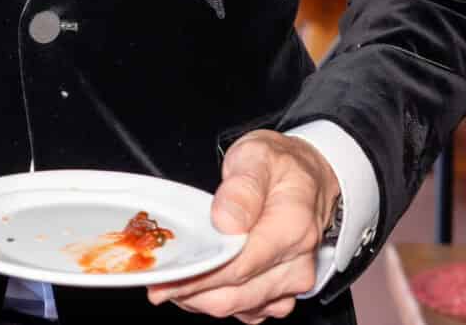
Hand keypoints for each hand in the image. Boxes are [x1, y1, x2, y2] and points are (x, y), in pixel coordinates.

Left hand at [146, 132, 340, 320]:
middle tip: (158, 281)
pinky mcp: (282, 295)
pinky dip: (216, 301)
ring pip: (237, 308)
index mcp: (294, 228)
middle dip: (191, 291)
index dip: (200, 276)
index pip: (241, 266)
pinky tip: (197, 284)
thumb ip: (243, 187)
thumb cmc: (280, 166)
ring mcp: (291, 284)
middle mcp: (297, 264)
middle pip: (236, 295)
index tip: (167, 278)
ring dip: (200, 299)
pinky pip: (245, 311)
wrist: (307, 179)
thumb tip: (226, 222)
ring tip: (173, 279)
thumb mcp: (258, 155)